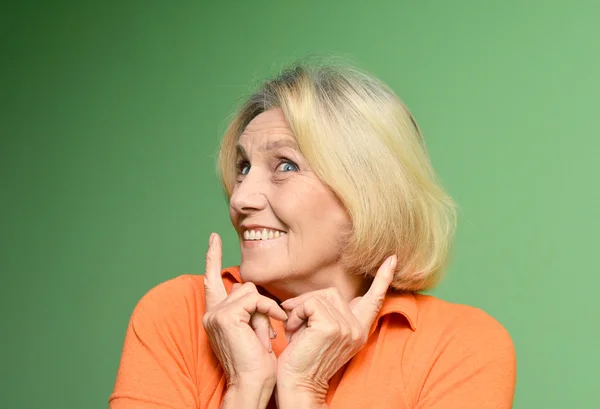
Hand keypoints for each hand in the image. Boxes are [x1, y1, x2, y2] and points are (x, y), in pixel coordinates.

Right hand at [202, 233, 287, 389]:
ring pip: (249, 292)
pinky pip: (255, 299)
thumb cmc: (256, 362)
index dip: (212, 257)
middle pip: (242, 286)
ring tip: (264, 335)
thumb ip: (248, 310)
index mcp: (215, 316)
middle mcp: (211, 313)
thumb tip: (255, 295)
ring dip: (264, 310)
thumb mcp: (251, 329)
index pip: (211, 280)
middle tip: (264, 331)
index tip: (214, 237)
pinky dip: (267, 311)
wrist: (251, 383)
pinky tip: (270, 330)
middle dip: (259, 304)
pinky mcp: (226, 316)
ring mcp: (216, 314)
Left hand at [276, 255, 396, 406]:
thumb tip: (319, 296)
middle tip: (294, 321)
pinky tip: (293, 330)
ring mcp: (347, 327)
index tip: (392, 258)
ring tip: (293, 329)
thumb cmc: (303, 358)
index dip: (383, 278)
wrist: (298, 384)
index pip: (374, 300)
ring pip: (319, 297)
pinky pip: (310, 304)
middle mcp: (358, 329)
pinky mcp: (332, 327)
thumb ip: (329, 313)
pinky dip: (296, 314)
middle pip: (332, 292)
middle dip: (308, 302)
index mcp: (359, 330)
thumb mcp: (321, 332)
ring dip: (299, 310)